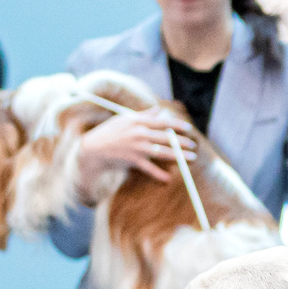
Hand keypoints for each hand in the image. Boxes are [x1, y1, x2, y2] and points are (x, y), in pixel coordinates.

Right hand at [76, 109, 198, 188]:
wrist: (93, 148)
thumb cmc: (109, 132)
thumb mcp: (124, 119)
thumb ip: (143, 115)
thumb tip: (157, 110)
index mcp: (138, 121)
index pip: (162, 122)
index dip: (177, 125)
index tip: (188, 129)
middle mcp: (140, 133)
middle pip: (166, 138)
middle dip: (182, 142)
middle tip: (193, 145)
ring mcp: (138, 148)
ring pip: (163, 152)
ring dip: (179, 156)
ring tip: (191, 158)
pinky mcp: (133, 161)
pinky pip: (150, 169)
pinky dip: (160, 175)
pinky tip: (169, 178)